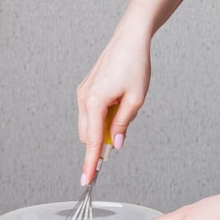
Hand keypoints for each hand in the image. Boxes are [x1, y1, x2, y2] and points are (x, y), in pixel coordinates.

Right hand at [77, 29, 150, 184]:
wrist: (130, 40)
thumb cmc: (135, 65)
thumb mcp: (136, 100)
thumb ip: (123, 125)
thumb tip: (114, 145)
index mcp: (94, 101)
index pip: (91, 141)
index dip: (90, 163)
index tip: (86, 180)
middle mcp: (84, 98)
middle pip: (87, 135)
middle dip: (101, 142)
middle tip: (121, 135)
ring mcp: (83, 93)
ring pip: (89, 125)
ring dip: (104, 128)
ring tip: (125, 107)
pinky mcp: (87, 90)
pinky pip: (92, 113)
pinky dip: (103, 117)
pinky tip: (119, 102)